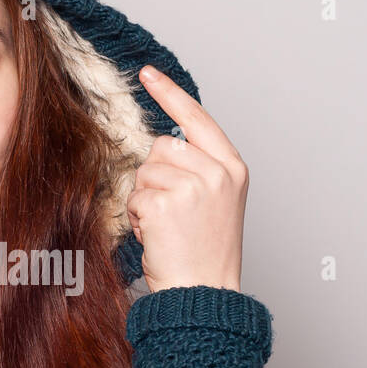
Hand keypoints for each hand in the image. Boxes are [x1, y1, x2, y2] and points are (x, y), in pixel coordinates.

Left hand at [127, 65, 248, 293]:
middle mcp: (216, 172)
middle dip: (155, 176)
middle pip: (161, 147)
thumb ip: (200, 168)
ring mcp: (192, 187)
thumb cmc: (207, 253)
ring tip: (165, 227)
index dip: (170, 95)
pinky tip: (154, 236)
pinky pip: (133, 196)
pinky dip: (135, 217)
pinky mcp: (164, 204)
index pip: (197, 119)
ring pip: (143, 171)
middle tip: (170, 211)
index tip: (146, 73)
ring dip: (143, 198)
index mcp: (233, 168)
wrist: (205, 293)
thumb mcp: (218, 202)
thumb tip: (163, 145)